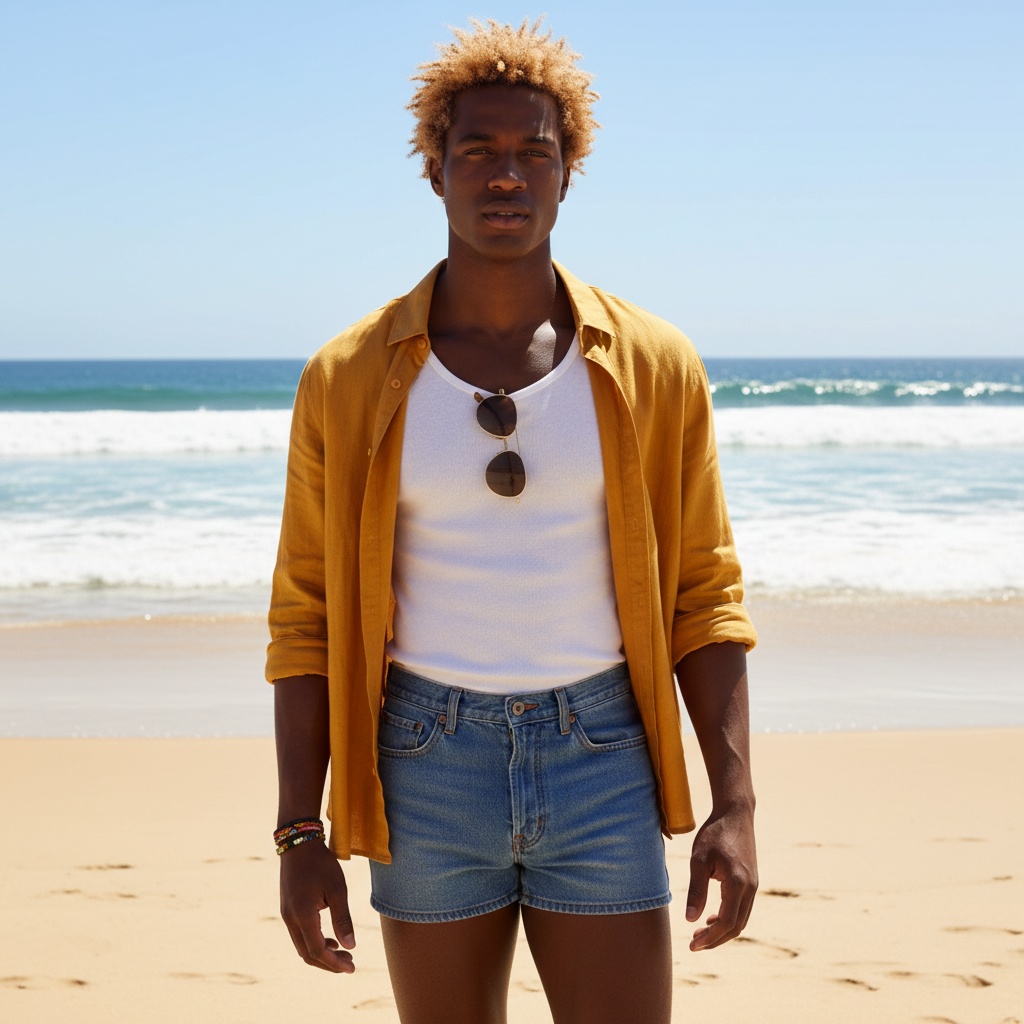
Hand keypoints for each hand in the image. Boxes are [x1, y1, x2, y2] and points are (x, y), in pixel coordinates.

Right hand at [279, 839, 356, 972]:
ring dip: (322, 954)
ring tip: (343, 953)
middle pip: (308, 954)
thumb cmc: (321, 863)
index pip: (317, 950)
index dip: (334, 963)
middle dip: (329, 963)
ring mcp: (286, 915)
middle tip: (350, 963)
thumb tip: (350, 946)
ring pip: (302, 946)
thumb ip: (343, 919)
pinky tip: (331, 940)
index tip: (352, 968)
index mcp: (302, 915)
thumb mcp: (337, 889)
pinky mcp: (287, 910)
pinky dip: (314, 942)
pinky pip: (299, 935)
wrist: (298, 843)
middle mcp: (290, 919)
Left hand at [685, 805, 756, 950]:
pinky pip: (742, 908)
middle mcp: (750, 888)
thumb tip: (690, 920)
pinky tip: (712, 917)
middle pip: (736, 926)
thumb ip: (696, 891)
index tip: (693, 945)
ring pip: (741, 919)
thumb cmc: (714, 833)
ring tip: (700, 934)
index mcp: (737, 884)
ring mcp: (753, 885)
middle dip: (715, 940)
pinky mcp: (751, 881)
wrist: (735, 813)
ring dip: (722, 931)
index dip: (710, 938)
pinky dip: (729, 918)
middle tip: (694, 944)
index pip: (726, 923)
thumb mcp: (699, 860)